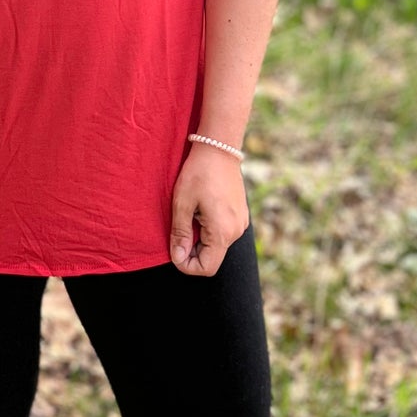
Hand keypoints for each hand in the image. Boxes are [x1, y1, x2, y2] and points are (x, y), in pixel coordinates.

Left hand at [170, 146, 248, 276]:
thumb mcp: (182, 203)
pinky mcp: (241, 215)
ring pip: (217, 246)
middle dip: (192, 252)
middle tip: (178, 230)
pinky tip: (200, 210)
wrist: (219, 148)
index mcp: (223, 232)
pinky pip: (223, 233)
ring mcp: (241, 223)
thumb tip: (178, 258)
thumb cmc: (198, 173)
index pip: (206, 268)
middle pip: (212, 258)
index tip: (175, 250)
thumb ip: (180, 234)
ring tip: (190, 216)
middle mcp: (236, 231)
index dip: (187, 265)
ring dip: (200, 239)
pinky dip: (209, 230)